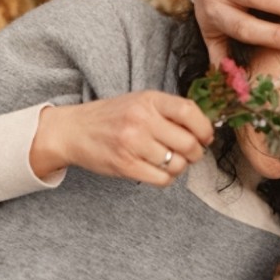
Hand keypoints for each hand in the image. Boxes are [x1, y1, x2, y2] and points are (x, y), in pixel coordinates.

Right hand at [31, 91, 213, 186]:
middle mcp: (141, 119)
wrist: (74, 130)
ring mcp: (133, 143)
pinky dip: (166, 178)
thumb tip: (206, 130)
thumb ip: (170, 112)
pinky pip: (162, 179)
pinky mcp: (126, 165)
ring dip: (179, 167)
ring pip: (178, 164)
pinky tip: (157, 170)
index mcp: (149, 100)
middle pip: (188, 143)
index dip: (205, 128)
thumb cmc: (113, 117)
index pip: (190, 112)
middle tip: (190, 154)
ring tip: (168, 161)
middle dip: (196, 153)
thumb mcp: (141, 102)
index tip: (205, 137)